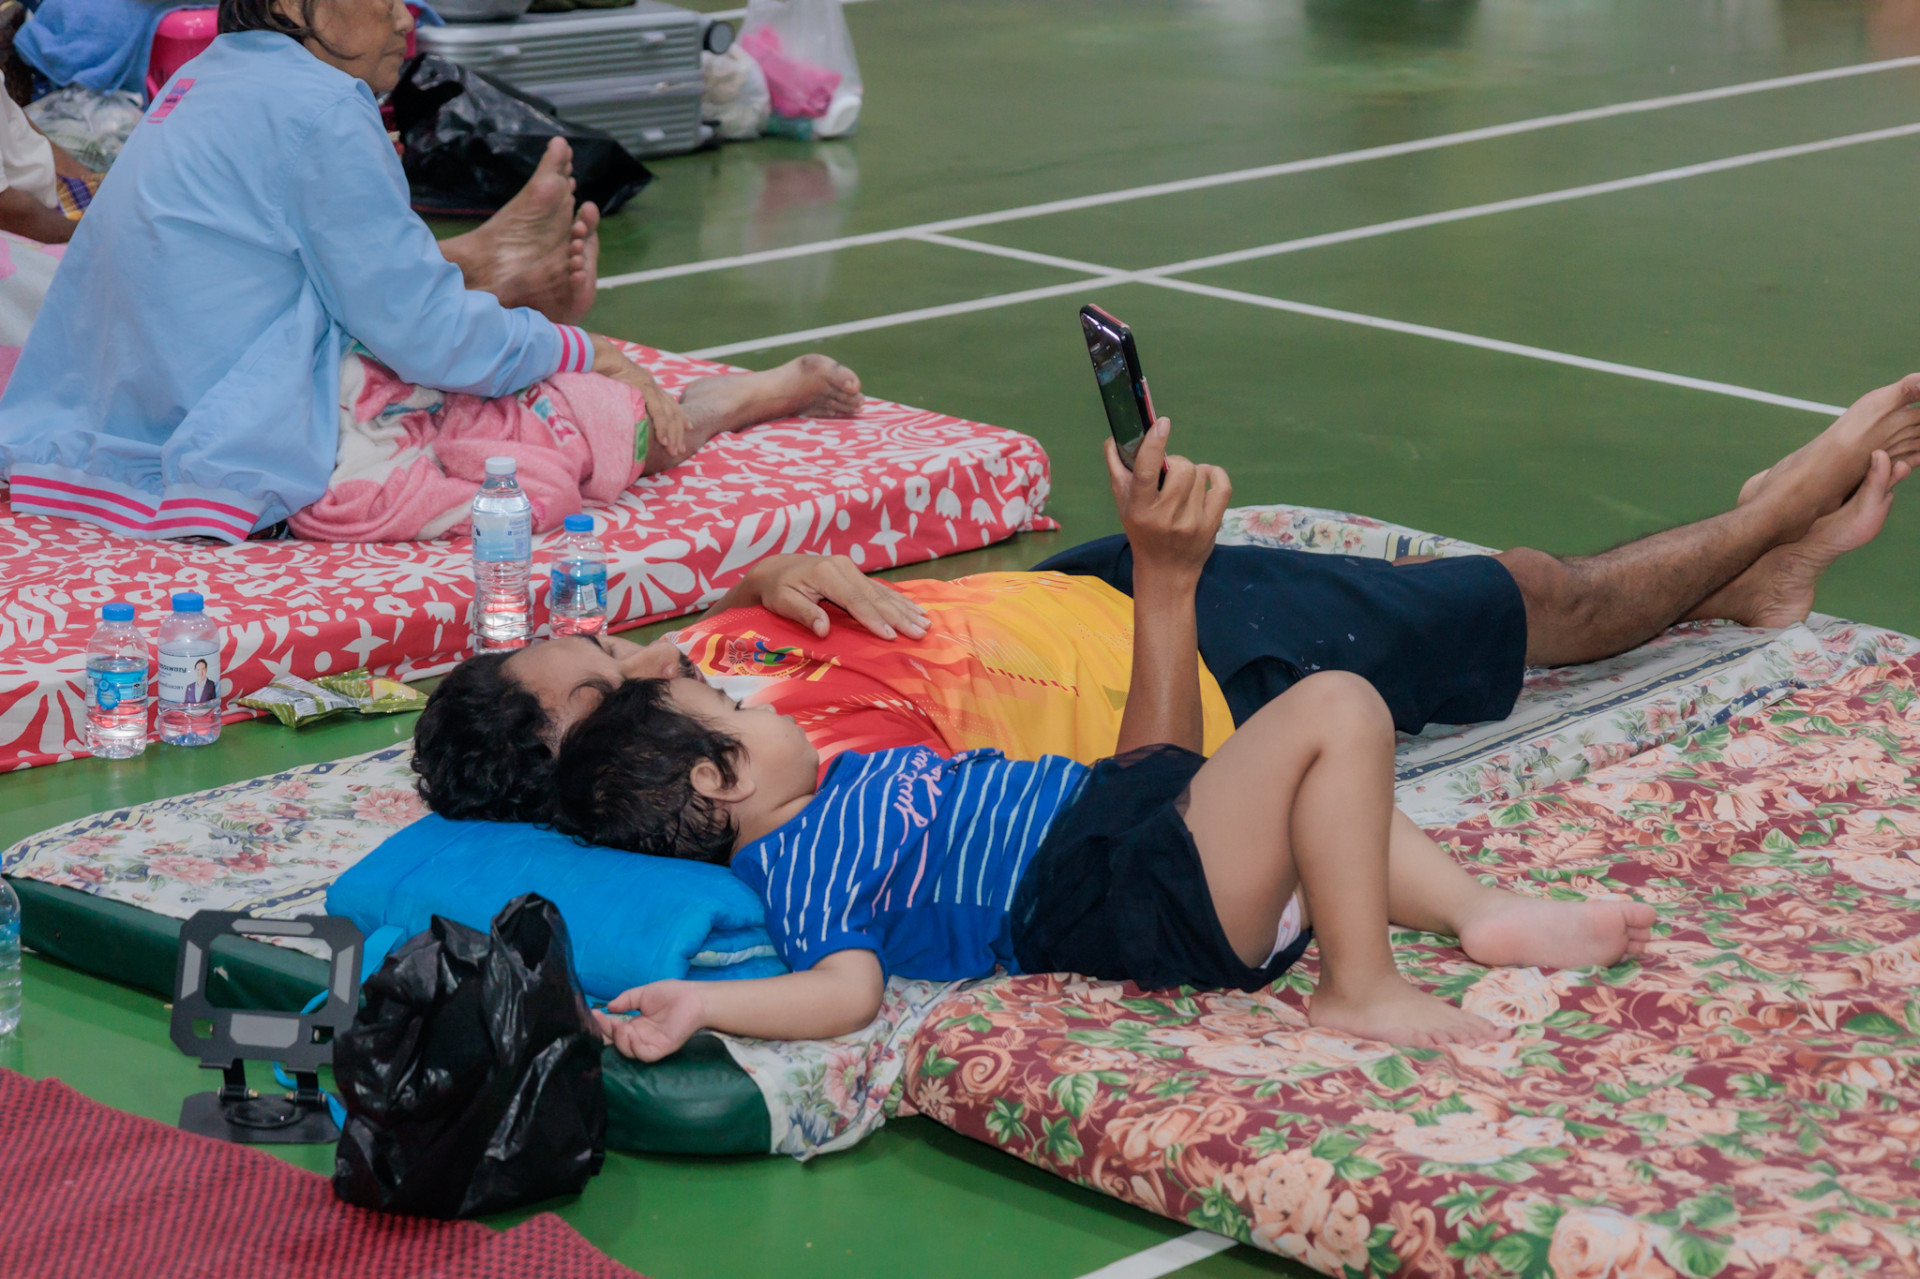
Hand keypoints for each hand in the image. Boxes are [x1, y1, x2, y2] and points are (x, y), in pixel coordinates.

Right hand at [590, 334, 696, 467]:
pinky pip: (658, 412)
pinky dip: (662, 427)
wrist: (596, 355)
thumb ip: (623, 399)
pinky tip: (663, 440)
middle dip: (678, 432)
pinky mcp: (644, 388)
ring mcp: (650, 386)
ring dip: (672, 434)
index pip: (669, 403)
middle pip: (672, 412)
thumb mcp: (615, 388)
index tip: (688, 428)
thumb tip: (618, 414)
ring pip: (669, 415)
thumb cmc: (598, 371)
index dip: (679, 416)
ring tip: (674, 450)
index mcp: (647, 384)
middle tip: (681, 450)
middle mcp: (652, 385)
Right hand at [595, 981, 707, 1061]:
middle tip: (601, 1020)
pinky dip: (633, 1047)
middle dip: (605, 1033)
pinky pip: (643, 1055)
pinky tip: (630, 1033)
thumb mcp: (643, 994)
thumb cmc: (672, 994)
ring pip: (627, 1051)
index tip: (593, 1013)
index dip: (602, 1024)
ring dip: (618, 1039)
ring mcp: (650, 1044)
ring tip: (618, 1025)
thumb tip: (608, 1007)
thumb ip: (625, 1000)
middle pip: (616, 1042)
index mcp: (635, 1025)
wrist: (694, 997)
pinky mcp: (661, 1049)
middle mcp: (640, 1037)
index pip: (614, 1030)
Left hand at [730, 554, 929, 639]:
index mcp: (827, 573)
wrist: (776, 568)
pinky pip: (880, 589)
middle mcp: (843, 567)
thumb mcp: (782, 602)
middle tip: (919, 632)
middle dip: (899, 616)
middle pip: (875, 596)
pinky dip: (899, 600)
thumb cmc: (777, 589)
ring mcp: (851, 568)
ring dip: (905, 609)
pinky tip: (915, 609)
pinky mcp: (855, 573)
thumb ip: (803, 613)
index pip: (855, 600)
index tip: (890, 636)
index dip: (873, 619)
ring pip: (882, 592)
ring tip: (925, 623)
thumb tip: (823, 630)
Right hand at [1107, 418, 1229, 581]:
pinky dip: (1215, 475)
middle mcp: (1165, 516)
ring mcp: (1192, 523)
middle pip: (1181, 468)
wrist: (1166, 572)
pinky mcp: (1212, 526)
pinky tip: (1207, 477)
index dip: (1154, 444)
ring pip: (1200, 474)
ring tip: (1183, 485)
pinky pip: (1222, 486)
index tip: (1162, 424)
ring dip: (1192, 472)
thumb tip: (1113, 439)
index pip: (1146, 471)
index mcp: (1139, 509)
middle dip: (1176, 463)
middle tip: (1169, 474)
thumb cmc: (1141, 532)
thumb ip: (1117, 471)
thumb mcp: (1124, 505)